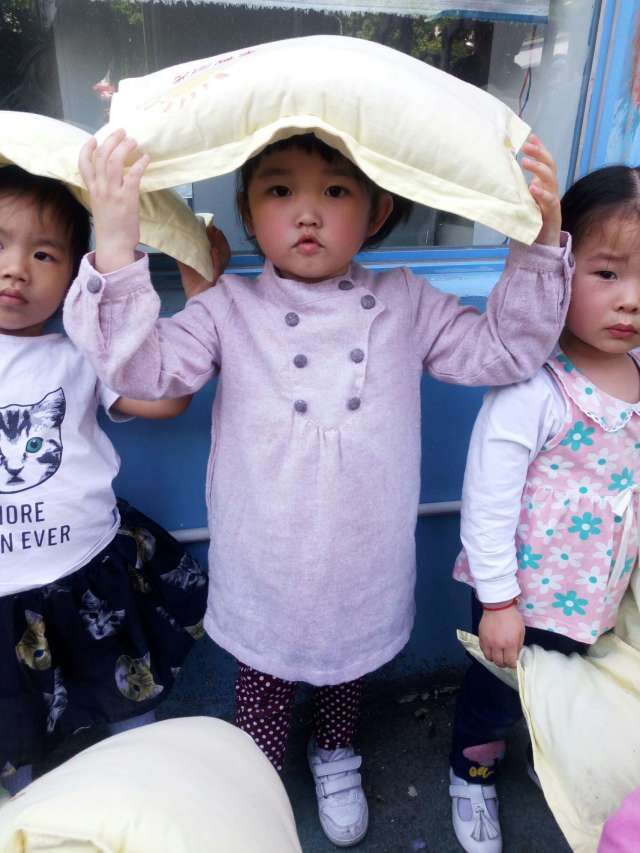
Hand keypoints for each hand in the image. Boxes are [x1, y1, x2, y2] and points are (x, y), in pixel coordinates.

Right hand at [79, 129, 149, 273]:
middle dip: (110, 140)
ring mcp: (113, 193)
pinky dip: (140, 164)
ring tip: (133, 141)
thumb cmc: (111, 226)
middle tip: (121, 132)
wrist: (114, 245)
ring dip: (124, 148)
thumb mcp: (101, 205)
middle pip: (101, 156)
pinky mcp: (127, 199)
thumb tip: (113, 178)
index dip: (87, 148)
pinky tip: (146, 158)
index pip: (83, 164)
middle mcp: (100, 189)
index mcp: (93, 190)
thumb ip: (104, 190)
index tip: (94, 138)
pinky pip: (132, 175)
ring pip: (114, 162)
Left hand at [177, 222, 230, 298]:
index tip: (210, 226)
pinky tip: (214, 250)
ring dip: (220, 244)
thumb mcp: (186, 268)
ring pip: (224, 256)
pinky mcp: (215, 280)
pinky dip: (217, 258)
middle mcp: (217, 266)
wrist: (194, 301)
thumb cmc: (194, 287)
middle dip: (219, 238)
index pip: (218, 247)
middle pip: (223, 249)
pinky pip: (218, 268)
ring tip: (215, 233)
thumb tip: (173, 244)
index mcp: (213, 263)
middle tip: (213, 227)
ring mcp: (218, 273)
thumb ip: (182, 256)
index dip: (216, 237)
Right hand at [478, 605, 524, 667]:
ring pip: (489, 658)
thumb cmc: (511, 617)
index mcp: (510, 643)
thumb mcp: (521, 631)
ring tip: (498, 654)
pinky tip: (491, 648)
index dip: (512, 664)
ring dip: (494, 658)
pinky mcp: (481, 638)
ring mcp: (488, 642)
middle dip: (504, 663)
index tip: (513, 662)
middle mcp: (498, 645)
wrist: (498, 606)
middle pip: (499, 663)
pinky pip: (483, 650)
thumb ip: (518, 645)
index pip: (510, 662)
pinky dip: (487, 651)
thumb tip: (516, 654)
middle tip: (506, 659)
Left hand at [521, 134, 560, 246]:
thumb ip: (516, 187)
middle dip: (539, 153)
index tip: (530, 137)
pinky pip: (549, 200)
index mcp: (544, 184)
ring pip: (551, 179)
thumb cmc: (530, 219)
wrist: (541, 242)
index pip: (545, 161)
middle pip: (550, 165)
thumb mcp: (521, 199)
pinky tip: (533, 188)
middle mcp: (550, 189)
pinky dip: (542, 193)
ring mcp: (552, 200)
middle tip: (526, 146)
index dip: (539, 148)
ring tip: (525, 162)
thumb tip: (500, 173)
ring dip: (538, 168)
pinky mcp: (552, 213)